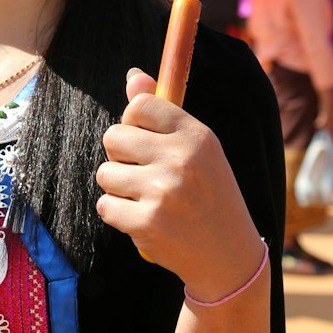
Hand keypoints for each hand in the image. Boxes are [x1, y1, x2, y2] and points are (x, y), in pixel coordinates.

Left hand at [96, 69, 262, 300]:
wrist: (228, 256)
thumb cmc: (209, 195)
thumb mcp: (198, 149)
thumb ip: (162, 112)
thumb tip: (132, 76)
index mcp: (196, 135)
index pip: (139, 106)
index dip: (132, 124)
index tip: (144, 141)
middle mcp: (181, 159)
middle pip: (112, 137)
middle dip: (119, 156)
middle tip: (143, 173)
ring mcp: (163, 192)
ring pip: (105, 173)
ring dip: (117, 187)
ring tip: (145, 198)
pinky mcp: (146, 223)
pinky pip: (105, 206)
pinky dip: (117, 214)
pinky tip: (143, 219)